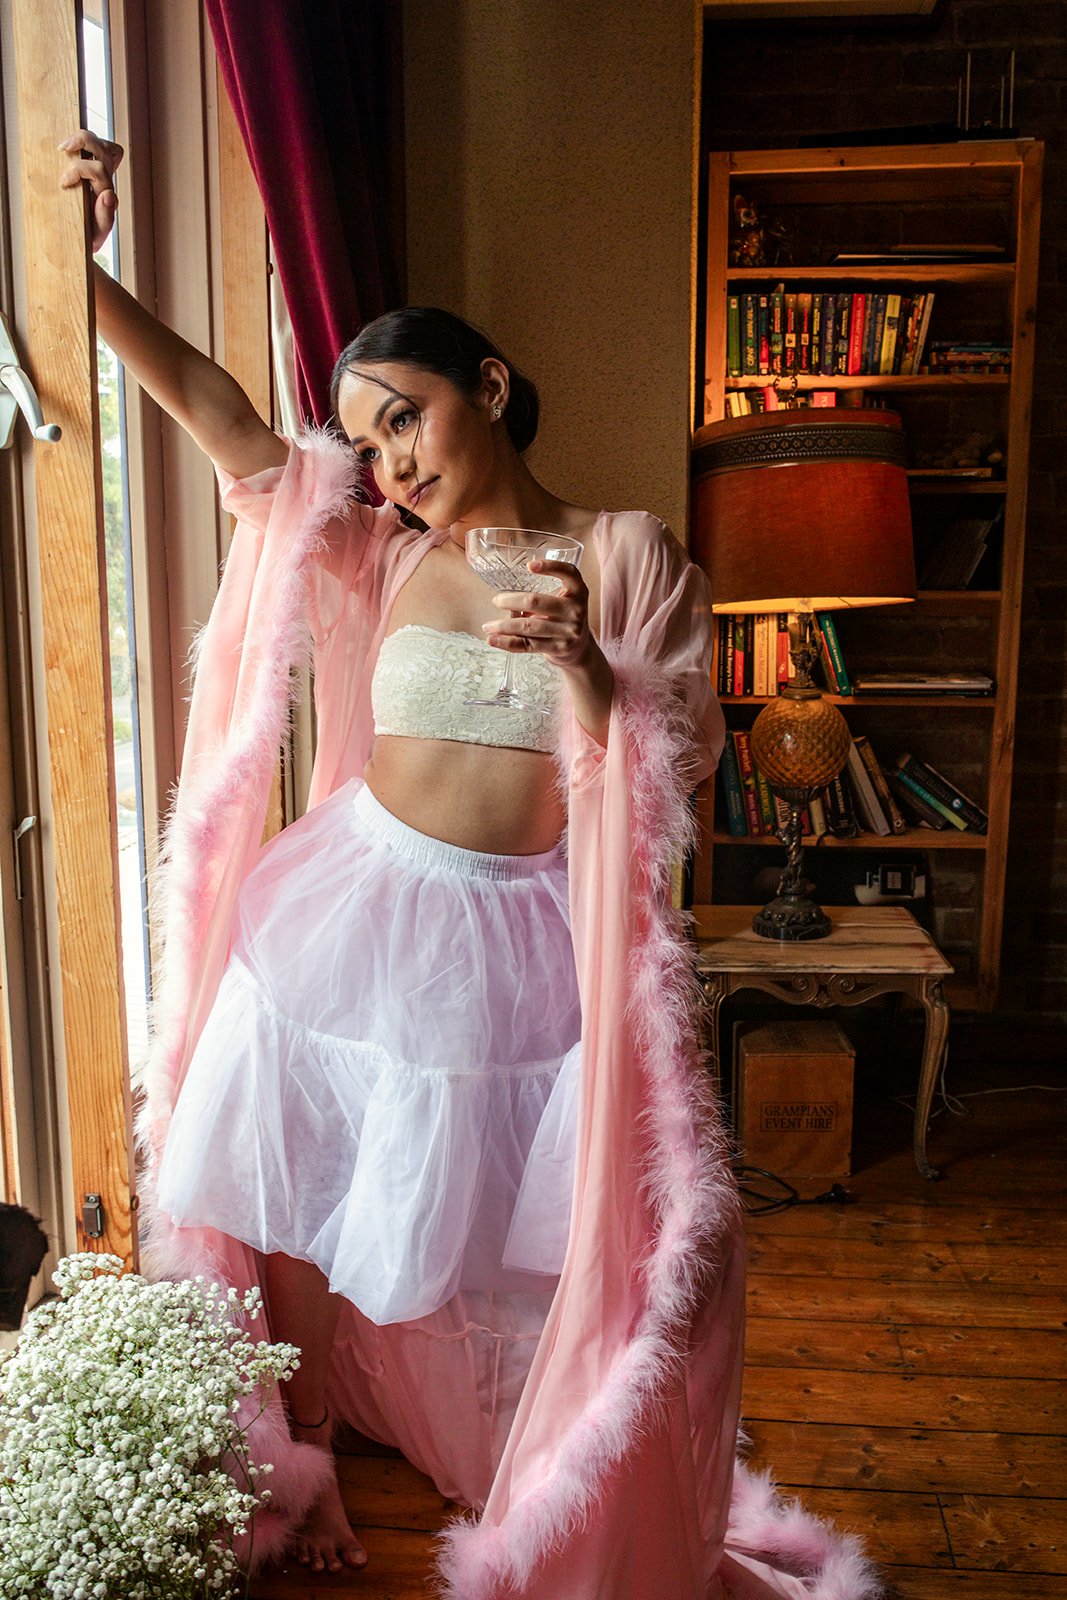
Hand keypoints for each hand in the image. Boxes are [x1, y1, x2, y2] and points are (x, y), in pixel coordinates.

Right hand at [58, 129, 123, 251]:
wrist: (80, 242)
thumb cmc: (88, 238)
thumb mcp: (96, 236)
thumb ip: (105, 218)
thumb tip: (108, 195)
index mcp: (107, 195)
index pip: (99, 170)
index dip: (81, 170)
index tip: (62, 181)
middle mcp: (106, 180)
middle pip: (104, 148)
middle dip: (83, 142)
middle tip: (63, 149)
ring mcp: (99, 171)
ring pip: (101, 143)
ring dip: (82, 138)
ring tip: (63, 146)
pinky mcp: (89, 167)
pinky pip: (93, 147)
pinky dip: (80, 141)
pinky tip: (65, 147)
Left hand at [482, 558, 594, 670]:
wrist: (580, 648)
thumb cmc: (563, 618)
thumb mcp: (562, 601)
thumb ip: (542, 596)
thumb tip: (502, 599)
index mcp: (578, 591)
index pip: (569, 573)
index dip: (551, 567)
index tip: (529, 566)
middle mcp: (576, 610)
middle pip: (536, 601)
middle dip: (510, 601)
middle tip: (496, 601)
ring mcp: (569, 631)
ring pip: (528, 626)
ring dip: (503, 626)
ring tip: (488, 625)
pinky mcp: (558, 648)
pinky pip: (527, 645)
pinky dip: (507, 642)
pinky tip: (493, 639)